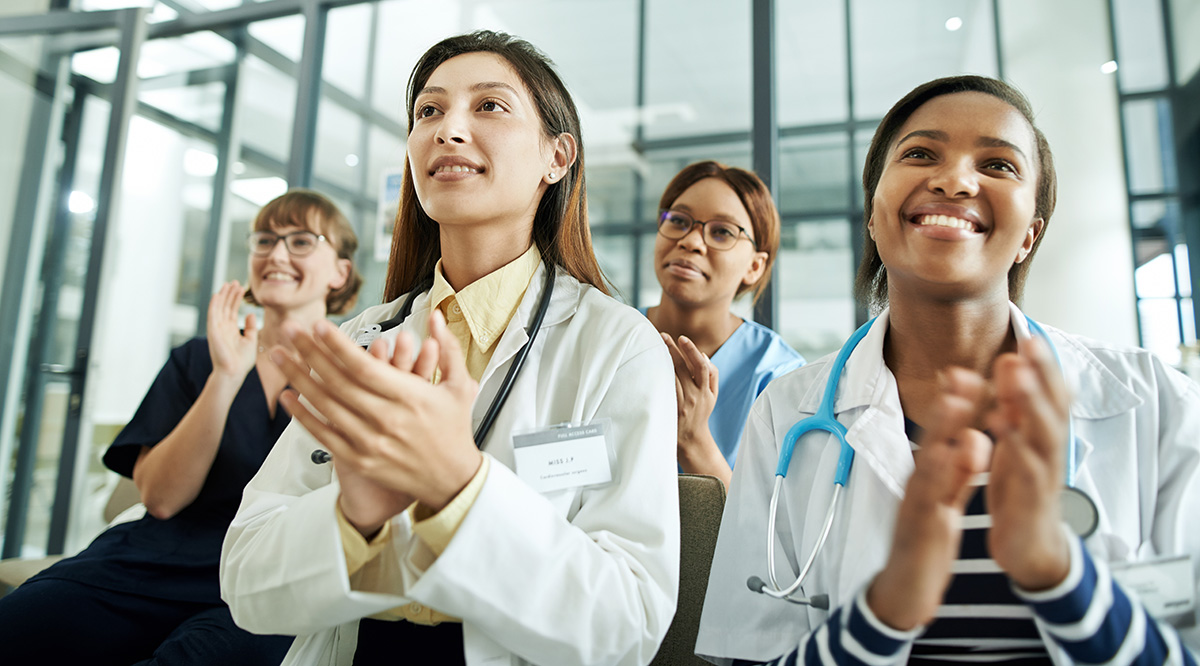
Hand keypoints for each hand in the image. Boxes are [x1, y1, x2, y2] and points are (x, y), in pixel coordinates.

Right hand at [206, 281, 256, 380]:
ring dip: (223, 295)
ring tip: (228, 284)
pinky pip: (212, 315)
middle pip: (225, 306)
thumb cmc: (242, 361)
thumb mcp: (251, 340)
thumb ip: (250, 327)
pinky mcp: (213, 331)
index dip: (236, 298)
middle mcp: (222, 328)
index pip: (232, 310)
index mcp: (231, 330)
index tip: (241, 287)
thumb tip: (250, 314)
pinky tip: (218, 294)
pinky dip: (214, 304)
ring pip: (219, 307)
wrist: (233, 373)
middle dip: (230, 294)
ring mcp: (217, 329)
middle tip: (234, 281)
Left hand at [272, 311, 481, 534]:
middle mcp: (387, 419)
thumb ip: (449, 349)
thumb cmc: (455, 429)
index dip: (338, 346)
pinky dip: (303, 416)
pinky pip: (324, 435)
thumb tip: (437, 318)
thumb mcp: (460, 386)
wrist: (452, 479)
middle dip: (309, 352)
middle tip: (289, 329)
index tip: (319, 325)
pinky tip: (288, 396)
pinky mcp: (360, 459)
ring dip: (298, 378)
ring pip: (326, 406)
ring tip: (279, 355)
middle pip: (338, 381)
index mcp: (410, 397)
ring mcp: (370, 441)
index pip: (365, 367)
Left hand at [662, 334, 728, 481]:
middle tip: (662, 335)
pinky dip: (657, 376)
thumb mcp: (713, 396)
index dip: (692, 351)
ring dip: (662, 359)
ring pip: (671, 377)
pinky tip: (649, 365)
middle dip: (672, 349)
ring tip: (654, 345)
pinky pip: (663, 389)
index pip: (701, 366)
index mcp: (705, 391)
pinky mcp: (669, 410)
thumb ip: (712, 375)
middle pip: (683, 368)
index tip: (682, 338)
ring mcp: (680, 404)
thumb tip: (703, 355)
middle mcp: (694, 397)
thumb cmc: (701, 412)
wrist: (691, 439)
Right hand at [869, 368, 992, 629]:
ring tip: (955, 401)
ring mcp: (917, 505)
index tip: (972, 372)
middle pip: (934, 439)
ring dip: (941, 431)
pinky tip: (947, 458)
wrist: (904, 591)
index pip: (946, 438)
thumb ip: (960, 472)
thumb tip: (974, 438)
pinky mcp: (920, 529)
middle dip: (949, 406)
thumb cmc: (925, 544)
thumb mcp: (945, 501)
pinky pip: (929, 499)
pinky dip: (939, 477)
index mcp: (931, 479)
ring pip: (930, 462)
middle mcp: (920, 484)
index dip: (958, 405)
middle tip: (963, 372)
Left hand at [985, 337, 1071, 590]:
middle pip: (1051, 407)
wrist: (1027, 546)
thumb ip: (1012, 405)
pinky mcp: (1030, 498)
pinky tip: (1001, 426)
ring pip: (1043, 434)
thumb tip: (1010, 362)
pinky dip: (1014, 447)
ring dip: (1032, 404)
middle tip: (1030, 343)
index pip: (1047, 394)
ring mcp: (1042, 473)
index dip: (1041, 367)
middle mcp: (1047, 449)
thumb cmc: (1021, 489)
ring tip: (1020, 376)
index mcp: (1041, 435)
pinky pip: (1025, 471)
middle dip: (1042, 374)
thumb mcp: (1016, 441)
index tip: (1029, 334)